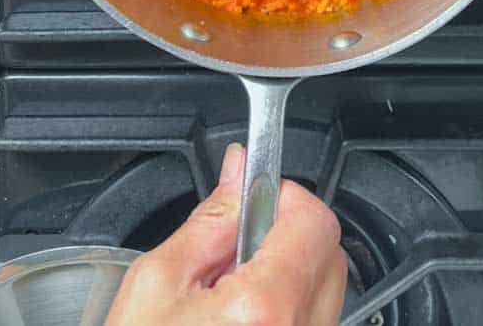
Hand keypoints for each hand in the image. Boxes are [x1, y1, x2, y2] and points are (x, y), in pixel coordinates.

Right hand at [105, 143, 346, 325]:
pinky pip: (314, 317)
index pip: (313, 220)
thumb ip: (209, 222)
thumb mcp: (155, 286)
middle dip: (285, 234)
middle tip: (231, 251)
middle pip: (327, 250)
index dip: (283, 198)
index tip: (254, 198)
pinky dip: (287, 304)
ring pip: (325, 284)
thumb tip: (239, 172)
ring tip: (228, 294)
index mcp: (263, 308)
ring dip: (288, 271)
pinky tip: (241, 319)